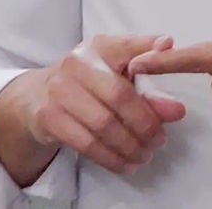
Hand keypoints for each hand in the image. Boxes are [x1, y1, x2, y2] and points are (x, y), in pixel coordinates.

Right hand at [0, 34, 188, 179]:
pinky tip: (125, 164)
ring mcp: (59, 90)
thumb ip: (148, 84)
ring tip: (144, 155)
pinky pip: (87, 144)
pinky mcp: (49, 117)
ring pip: (104, 125)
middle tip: (159, 140)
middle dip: (145, 124)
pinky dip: (111, 159)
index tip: (170, 65)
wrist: (36, 96)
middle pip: (119, 96)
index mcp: (98, 47)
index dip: (148, 54)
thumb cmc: (87, 83)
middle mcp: (76, 64)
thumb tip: (176, 109)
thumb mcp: (115, 71)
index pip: (127, 48)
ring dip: (130, 146)